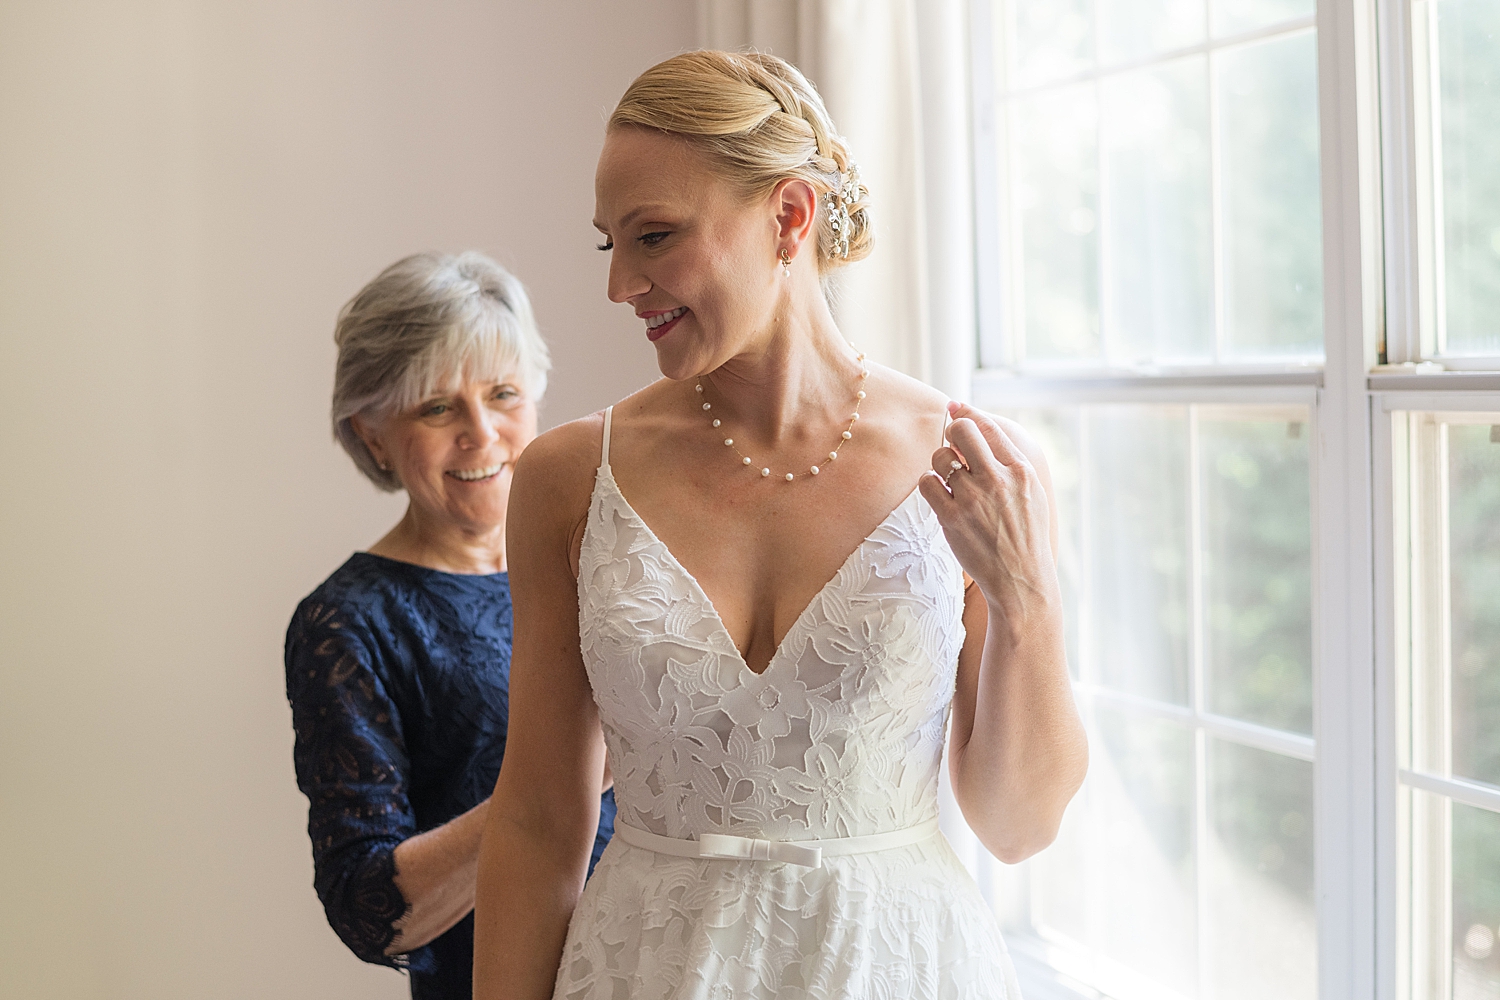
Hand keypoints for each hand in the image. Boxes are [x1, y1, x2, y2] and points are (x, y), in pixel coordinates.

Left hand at [917, 403, 1059, 630]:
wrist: (1020, 579)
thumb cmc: (1024, 534)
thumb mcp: (1031, 492)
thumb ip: (1008, 461)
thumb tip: (979, 427)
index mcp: (1021, 470)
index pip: (989, 426)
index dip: (967, 412)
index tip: (954, 407)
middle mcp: (997, 480)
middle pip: (961, 431)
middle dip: (951, 432)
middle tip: (951, 446)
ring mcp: (973, 499)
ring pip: (940, 457)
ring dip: (939, 463)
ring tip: (949, 479)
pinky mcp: (952, 518)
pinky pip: (927, 483)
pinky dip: (930, 484)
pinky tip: (940, 495)